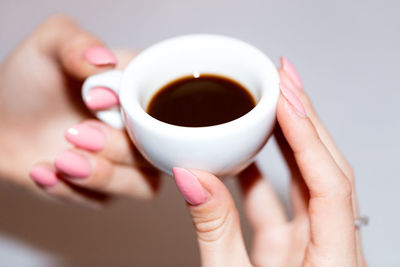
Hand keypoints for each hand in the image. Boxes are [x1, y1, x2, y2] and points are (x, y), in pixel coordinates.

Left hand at [0, 15, 159, 206]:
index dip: (143, 108)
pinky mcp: (106, 189)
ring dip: (104, 176)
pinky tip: (44, 172)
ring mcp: (127, 162)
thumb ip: (75, 42)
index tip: (96, 99)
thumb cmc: (28, 83)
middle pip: (162, 150)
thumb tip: (103, 61)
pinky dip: (73, 191)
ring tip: (61, 160)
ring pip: (145, 185)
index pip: (167, 101)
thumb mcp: (48, 47)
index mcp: (138, 90)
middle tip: (77, 133)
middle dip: (120, 148)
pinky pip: (106, 201)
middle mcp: (140, 128)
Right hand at [171, 58, 365, 265]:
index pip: (330, 182)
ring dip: (286, 138)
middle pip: (325, 167)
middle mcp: (329, 246)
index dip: (306, 133)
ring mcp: (311, 245)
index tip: (283, 94)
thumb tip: (190, 175)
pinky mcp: (291, 247)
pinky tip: (243, 150)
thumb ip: (212, 228)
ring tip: (266, 101)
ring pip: (305, 179)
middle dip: (304, 117)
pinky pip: (280, 198)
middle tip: (282, 78)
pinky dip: (261, 171)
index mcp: (331, 262)